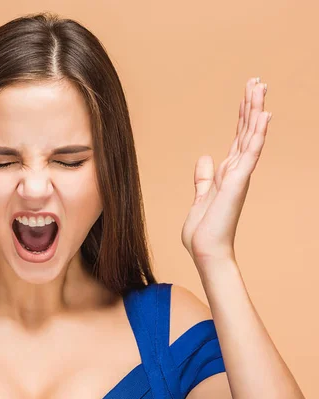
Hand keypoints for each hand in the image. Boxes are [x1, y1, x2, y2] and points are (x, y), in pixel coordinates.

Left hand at [181, 77, 271, 267]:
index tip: (248, 94)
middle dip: (251, 105)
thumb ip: (204, 177)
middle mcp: (237, 171)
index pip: (238, 137)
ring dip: (256, 111)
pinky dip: (257, 134)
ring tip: (261, 87)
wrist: (206, 251)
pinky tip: (264, 115)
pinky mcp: (238, 182)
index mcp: (228, 173)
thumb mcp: (200, 196)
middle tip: (258, 81)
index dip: (243, 115)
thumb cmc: (204, 230)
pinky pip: (250, 153)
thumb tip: (204, 158)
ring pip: (251, 136)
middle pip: (246, 131)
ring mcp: (240, 176)